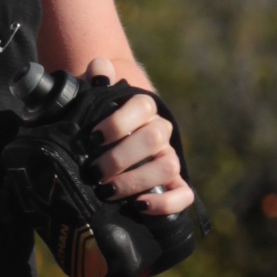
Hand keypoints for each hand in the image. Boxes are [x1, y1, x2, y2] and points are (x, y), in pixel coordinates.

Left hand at [94, 88, 193, 215]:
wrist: (112, 136)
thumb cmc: (100, 117)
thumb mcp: (94, 96)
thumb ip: (97, 78)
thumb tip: (100, 70)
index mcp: (143, 109)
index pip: (142, 107)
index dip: (118, 123)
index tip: (92, 138)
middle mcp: (160, 132)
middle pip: (155, 138)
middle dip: (121, 157)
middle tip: (94, 172)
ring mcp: (168, 159)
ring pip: (168, 166)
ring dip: (136, 181)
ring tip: (107, 191)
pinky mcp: (173, 185)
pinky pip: (184, 194)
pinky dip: (165, 203)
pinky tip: (138, 206)